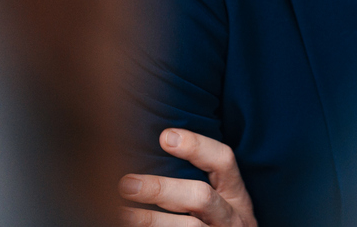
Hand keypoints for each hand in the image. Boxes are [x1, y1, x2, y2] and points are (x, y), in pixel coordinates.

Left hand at [119, 128, 257, 225]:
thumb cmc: (216, 224)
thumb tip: (156, 147)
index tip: (165, 137)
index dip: (198, 146)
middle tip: (126, 184)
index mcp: (235, 194)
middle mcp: (232, 216)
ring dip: (151, 220)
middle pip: (201, 196)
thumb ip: (195, 182)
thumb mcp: (219, 201)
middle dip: (162, 189)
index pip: (223, 160)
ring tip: (121, 214)